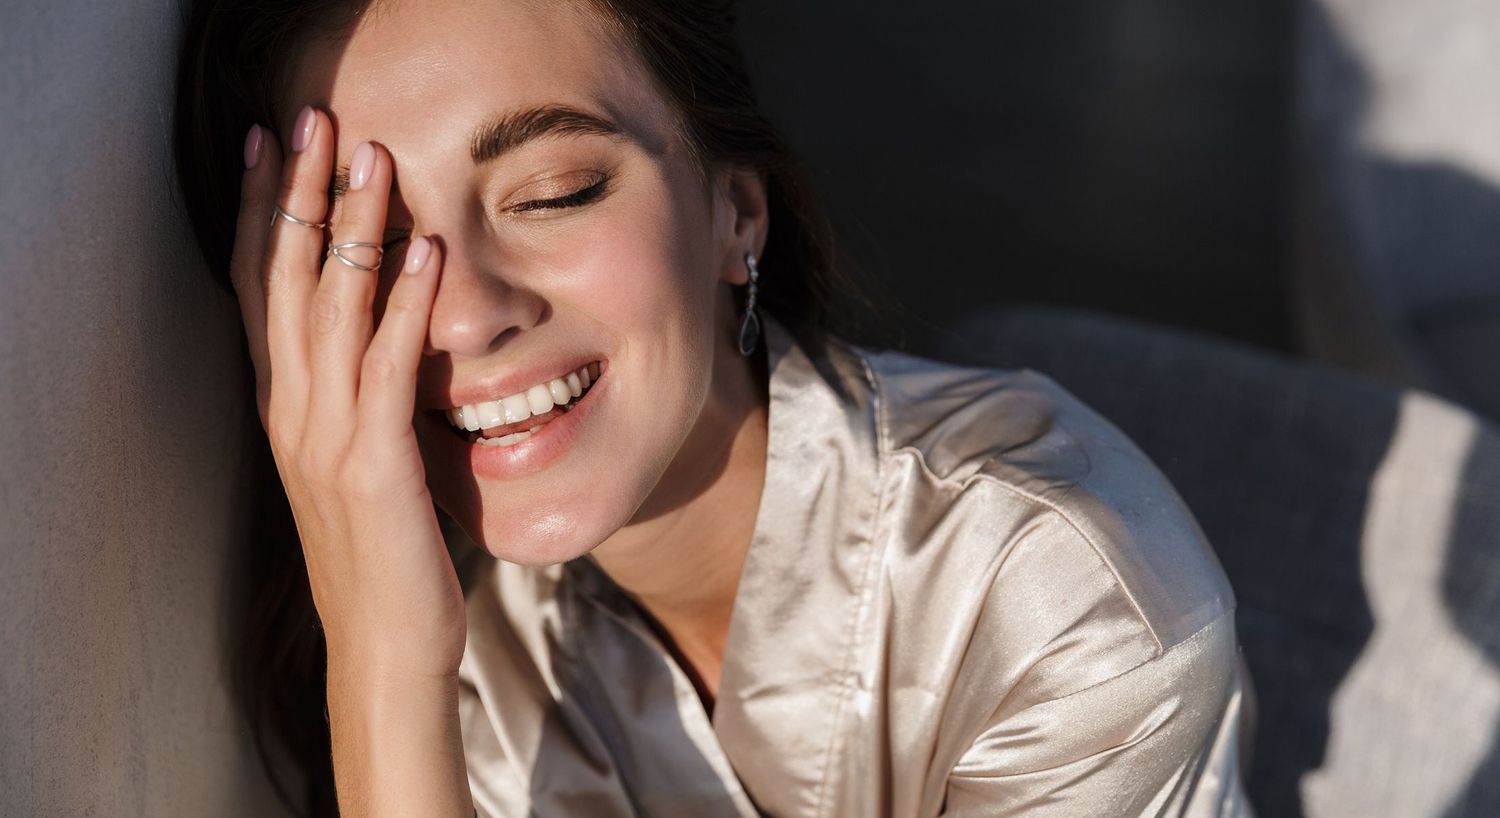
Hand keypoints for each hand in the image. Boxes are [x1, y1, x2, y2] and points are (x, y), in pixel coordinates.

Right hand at [232, 106, 462, 678]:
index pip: (260, 291)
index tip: (268, 144)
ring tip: (370, 157)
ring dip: (352, 228)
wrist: (384, 648)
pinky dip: (405, 305)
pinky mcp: (375, 466)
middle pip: (283, 282)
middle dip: (298, 194)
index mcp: (287, 410)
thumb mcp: (362, 464)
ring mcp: (326, 439)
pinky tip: (426, 252)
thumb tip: (391, 343)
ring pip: (329, 310)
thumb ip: (363, 401)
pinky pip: (386, 369)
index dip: (261, 213)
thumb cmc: (384, 556)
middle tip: (311, 119)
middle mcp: (293, 414)